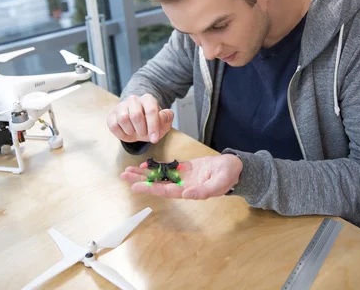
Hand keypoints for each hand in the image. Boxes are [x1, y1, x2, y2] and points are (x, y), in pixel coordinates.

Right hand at [107, 94, 173, 143]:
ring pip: (123, 119)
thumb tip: (163, 115)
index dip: (153, 127)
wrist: (139, 126)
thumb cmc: (152, 124)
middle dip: (141, 130)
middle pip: (136, 115)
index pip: (151, 111)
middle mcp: (134, 99)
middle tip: (144, 134)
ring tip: (135, 131)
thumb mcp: (163, 123)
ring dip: (131, 131)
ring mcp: (121, 106)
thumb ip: (167, 118)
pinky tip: (127, 132)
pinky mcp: (112, 115)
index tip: (155, 140)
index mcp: (148, 99)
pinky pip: (114, 126)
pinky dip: (121, 134)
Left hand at [120, 154, 242, 199]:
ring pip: (160, 176)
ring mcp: (183, 177)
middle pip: (158, 184)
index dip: (150, 188)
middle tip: (123, 176)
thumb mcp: (220, 182)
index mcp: (190, 190)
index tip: (135, 186)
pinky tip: (145, 164)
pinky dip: (156, 166)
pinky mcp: (185, 169)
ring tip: (129, 170)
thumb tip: (186, 195)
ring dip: (145, 174)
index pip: (165, 191)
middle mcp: (183, 186)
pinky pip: (167, 169)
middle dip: (141, 180)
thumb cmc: (230, 174)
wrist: (236, 167)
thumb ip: (205, 190)